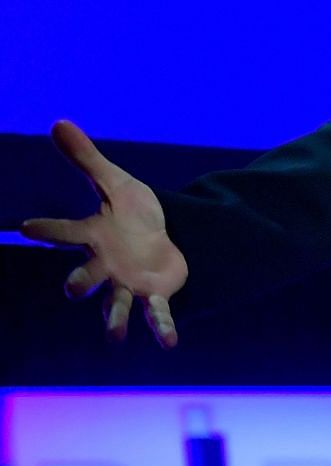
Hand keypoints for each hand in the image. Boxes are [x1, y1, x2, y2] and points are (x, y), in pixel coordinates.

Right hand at [18, 120, 187, 346]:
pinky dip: (162, 328)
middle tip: (70, 290)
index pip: (65, 232)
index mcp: (93, 235)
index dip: (46, 229)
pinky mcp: (153, 294)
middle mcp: (105, 264)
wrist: (164, 236)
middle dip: (79, 282)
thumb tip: (58, 122)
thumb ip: (87, 159)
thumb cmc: (131, 212)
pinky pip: (156, 314)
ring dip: (113, 320)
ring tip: (113, 337)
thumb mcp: (114, 181)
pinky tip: (169, 343)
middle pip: (86, 275)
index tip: (24, 228)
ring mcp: (128, 283)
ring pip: (115, 304)